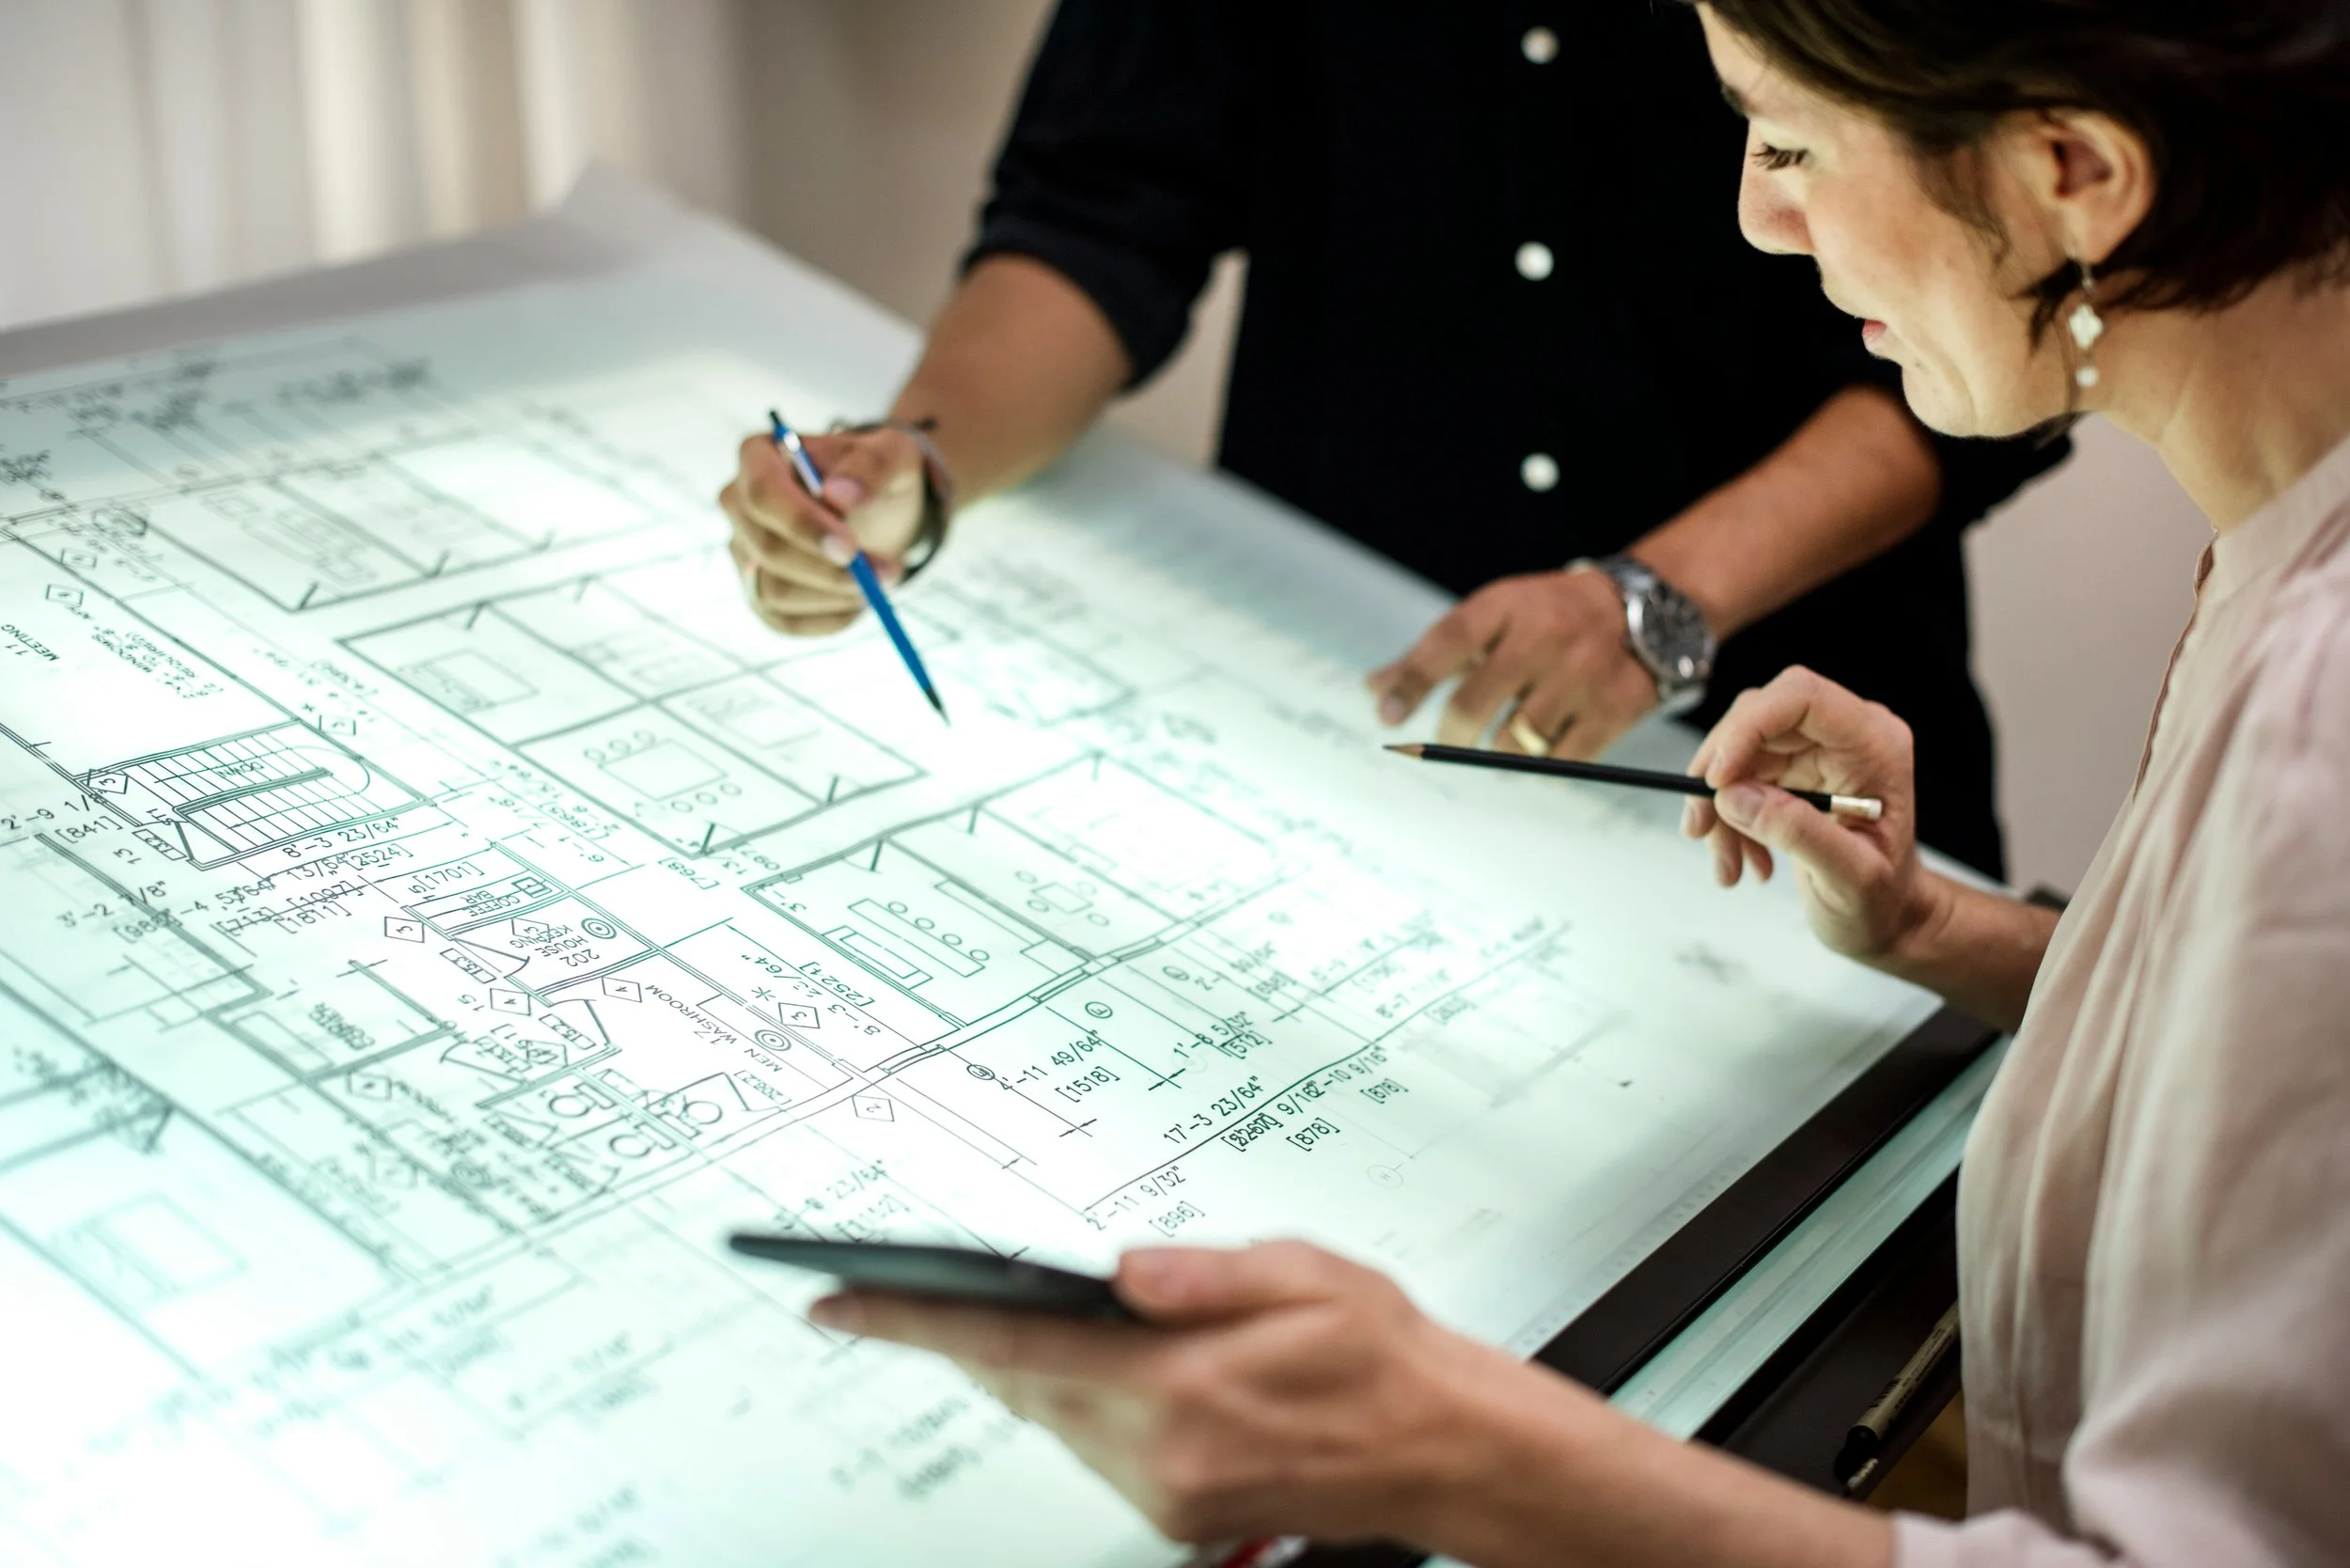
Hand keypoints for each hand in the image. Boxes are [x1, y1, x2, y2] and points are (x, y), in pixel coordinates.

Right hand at [717, 425, 927, 634]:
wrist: (878, 509)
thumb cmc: (876, 476)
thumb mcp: (891, 456)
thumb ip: (871, 467)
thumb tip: (839, 496)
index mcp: (759, 456)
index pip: (763, 493)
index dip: (802, 525)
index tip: (850, 548)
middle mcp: (739, 503)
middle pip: (766, 549)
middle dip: (830, 570)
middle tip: (889, 572)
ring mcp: (744, 550)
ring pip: (774, 592)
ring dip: (837, 596)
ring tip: (884, 580)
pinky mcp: (758, 591)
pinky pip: (785, 621)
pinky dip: (830, 619)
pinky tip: (861, 601)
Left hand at [807, 1241, 1529, 1546]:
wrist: (1445, 1448)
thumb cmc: (1383, 1356)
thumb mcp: (1309, 1277)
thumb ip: (1207, 1274)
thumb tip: (1122, 1269)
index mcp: (1184, 1392)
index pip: (1016, 1352)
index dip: (915, 1326)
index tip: (839, 1305)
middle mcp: (1163, 1458)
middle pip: (1023, 1389)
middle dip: (969, 1337)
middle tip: (902, 1290)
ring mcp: (1166, 1495)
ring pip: (1055, 1418)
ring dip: (1033, 1368)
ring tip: (1009, 1310)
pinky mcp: (1175, 1513)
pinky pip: (1094, 1446)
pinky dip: (1079, 1400)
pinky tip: (1098, 1361)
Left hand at [1366, 569, 1657, 756]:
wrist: (1645, 611)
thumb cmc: (1548, 618)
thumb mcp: (1494, 617)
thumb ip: (1433, 654)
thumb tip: (1375, 690)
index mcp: (1509, 606)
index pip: (1448, 642)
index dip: (1412, 682)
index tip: (1388, 716)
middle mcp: (1546, 637)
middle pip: (1476, 703)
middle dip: (1451, 734)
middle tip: (1448, 740)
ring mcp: (1583, 675)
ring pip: (1515, 740)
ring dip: (1499, 750)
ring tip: (1507, 736)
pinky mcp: (1614, 709)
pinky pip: (1560, 761)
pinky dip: (1542, 764)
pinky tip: (1543, 746)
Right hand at [1681, 666, 1943, 960]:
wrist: (1887, 918)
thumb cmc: (1883, 901)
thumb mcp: (1851, 879)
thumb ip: (1799, 834)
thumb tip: (1735, 797)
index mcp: (1875, 745)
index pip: (1801, 698)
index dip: (1748, 728)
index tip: (1715, 780)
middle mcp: (1846, 736)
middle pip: (1759, 718)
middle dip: (1719, 773)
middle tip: (1699, 826)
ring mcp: (1817, 751)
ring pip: (1740, 751)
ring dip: (1718, 807)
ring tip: (1727, 863)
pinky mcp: (1793, 770)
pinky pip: (1739, 777)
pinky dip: (1726, 820)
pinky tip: (1741, 859)